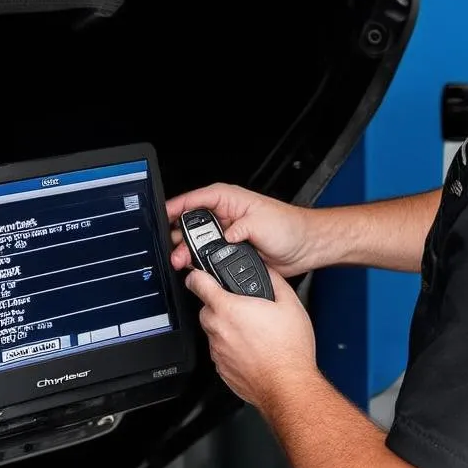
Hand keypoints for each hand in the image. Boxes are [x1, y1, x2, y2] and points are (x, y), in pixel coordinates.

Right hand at [165, 183, 312, 277]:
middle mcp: (224, 215)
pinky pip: (208, 256)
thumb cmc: (289, 227)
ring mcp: (226, 234)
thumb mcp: (262, 222)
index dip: (176, 207)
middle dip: (178, 236)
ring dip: (187, 252)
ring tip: (181, 262)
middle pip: (191, 223)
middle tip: (173, 250)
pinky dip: (199, 262)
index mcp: (228, 199)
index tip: (162, 217)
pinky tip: (195, 268)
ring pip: (197, 242)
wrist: (304, 247)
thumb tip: (224, 237)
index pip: (195, 199)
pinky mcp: (229, 251)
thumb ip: (240, 228)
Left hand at [183, 266, 317, 409]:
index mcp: (229, 309)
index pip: (198, 284)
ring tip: (251, 332)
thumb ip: (274, 280)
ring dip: (226, 328)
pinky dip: (230, 347)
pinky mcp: (221, 369)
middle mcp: (218, 329)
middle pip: (206, 309)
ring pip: (213, 331)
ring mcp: (217, 351)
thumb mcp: (290, 304)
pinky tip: (250, 349)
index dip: (197, 276)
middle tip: (243, 309)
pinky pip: (219, 351)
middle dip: (221, 305)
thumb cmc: (288, 349)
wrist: (288, 385)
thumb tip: (266, 271)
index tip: (198, 275)